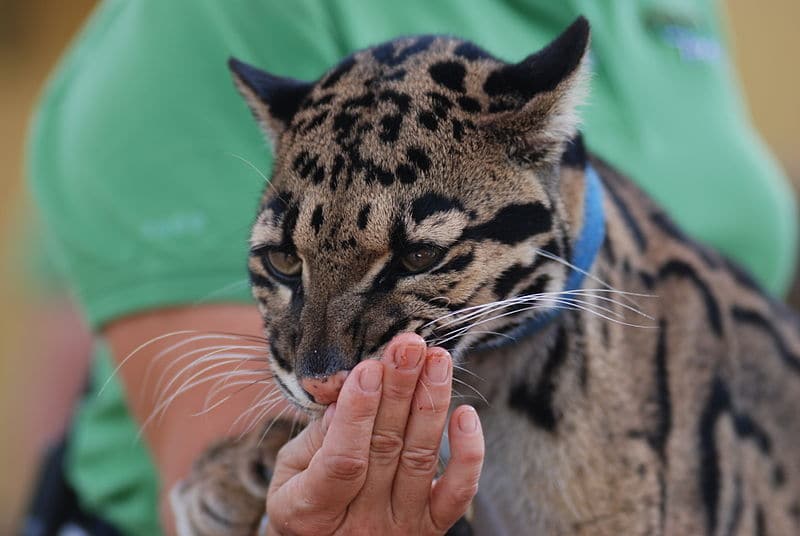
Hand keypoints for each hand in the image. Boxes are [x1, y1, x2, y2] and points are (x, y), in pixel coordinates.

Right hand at [265, 333, 483, 535]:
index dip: (358, 413)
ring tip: (437, 360)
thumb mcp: (291, 469)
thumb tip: (350, 391)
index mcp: (313, 512)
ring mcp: (401, 527)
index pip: (343, 461)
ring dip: (431, 403)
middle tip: (409, 346)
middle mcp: (362, 524)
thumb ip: (317, 435)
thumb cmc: (303, 499)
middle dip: (399, 390)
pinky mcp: (433, 527)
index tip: (369, 368)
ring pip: (421, 459)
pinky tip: (466, 413)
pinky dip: (468, 454)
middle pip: (386, 449)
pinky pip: (458, 492)